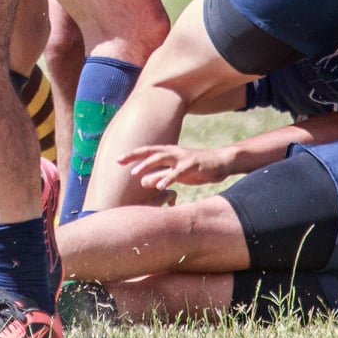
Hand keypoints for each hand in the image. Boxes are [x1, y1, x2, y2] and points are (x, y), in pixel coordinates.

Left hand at [118, 143, 234, 189]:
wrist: (220, 163)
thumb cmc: (196, 168)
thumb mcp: (175, 174)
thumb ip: (160, 176)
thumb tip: (142, 182)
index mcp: (168, 152)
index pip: (147, 151)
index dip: (132, 155)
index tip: (118, 160)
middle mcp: (173, 152)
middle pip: (151, 151)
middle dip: (134, 156)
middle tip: (119, 161)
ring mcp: (183, 157)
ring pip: (162, 158)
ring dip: (147, 165)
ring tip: (135, 174)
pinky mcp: (193, 164)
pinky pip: (178, 172)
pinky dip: (168, 178)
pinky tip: (160, 186)